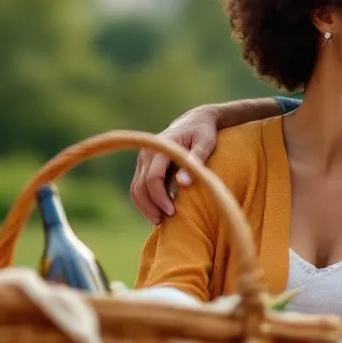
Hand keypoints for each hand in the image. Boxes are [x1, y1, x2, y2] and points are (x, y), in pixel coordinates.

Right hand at [130, 107, 218, 224]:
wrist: (194, 121)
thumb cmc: (203, 133)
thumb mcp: (206, 144)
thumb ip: (196, 160)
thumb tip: (183, 183)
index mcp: (161, 147)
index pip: (153, 178)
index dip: (160, 198)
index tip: (172, 212)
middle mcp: (147, 153)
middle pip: (140, 187)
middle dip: (150, 207)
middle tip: (165, 221)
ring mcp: (143, 159)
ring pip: (135, 189)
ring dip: (145, 207)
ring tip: (160, 221)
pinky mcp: (144, 166)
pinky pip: (138, 188)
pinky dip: (145, 202)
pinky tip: (158, 213)